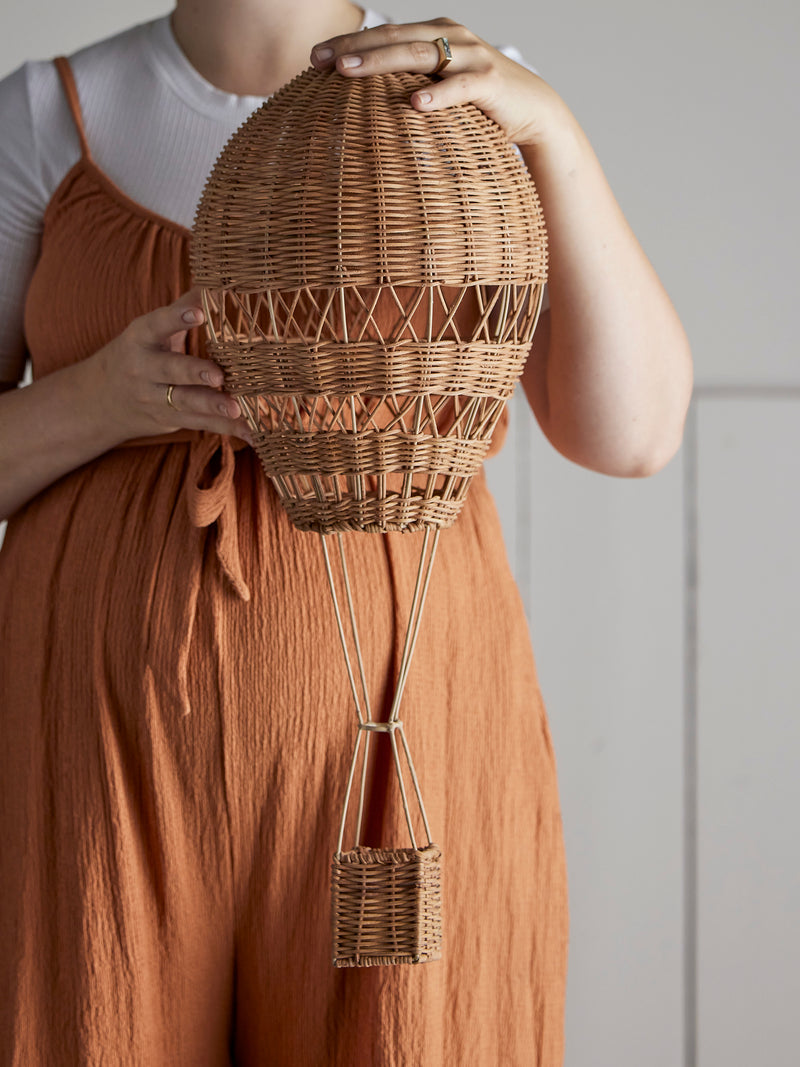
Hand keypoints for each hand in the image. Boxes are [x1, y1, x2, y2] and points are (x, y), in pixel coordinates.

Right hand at [85, 288, 251, 443]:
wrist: (101, 399)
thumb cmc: (139, 353)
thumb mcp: (150, 329)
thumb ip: (180, 308)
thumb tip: (213, 280)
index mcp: (140, 338)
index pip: (156, 325)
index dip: (176, 318)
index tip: (198, 313)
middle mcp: (144, 370)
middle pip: (171, 371)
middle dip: (194, 373)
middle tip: (218, 375)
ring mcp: (155, 399)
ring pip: (186, 403)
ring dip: (213, 407)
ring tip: (237, 409)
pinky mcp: (170, 421)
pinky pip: (202, 425)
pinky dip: (228, 430)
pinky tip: (253, 433)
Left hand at [310, 17, 572, 147]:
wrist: (533, 110)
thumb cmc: (478, 105)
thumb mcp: (440, 88)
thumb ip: (410, 86)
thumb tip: (366, 110)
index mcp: (434, 33)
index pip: (384, 34)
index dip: (349, 43)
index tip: (313, 58)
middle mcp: (451, 37)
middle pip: (394, 38)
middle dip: (354, 48)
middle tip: (320, 61)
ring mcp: (471, 56)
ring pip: (418, 55)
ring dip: (381, 63)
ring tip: (348, 74)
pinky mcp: (490, 82)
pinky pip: (459, 88)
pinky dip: (438, 96)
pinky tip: (414, 105)